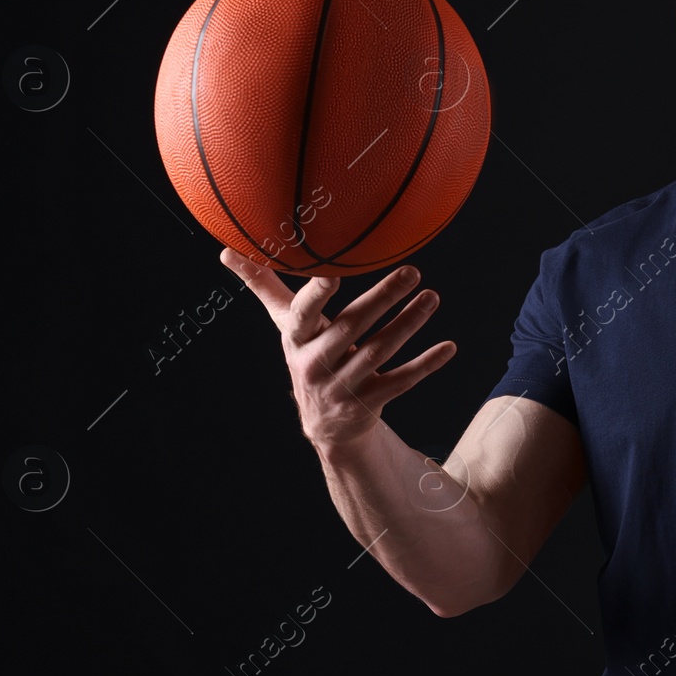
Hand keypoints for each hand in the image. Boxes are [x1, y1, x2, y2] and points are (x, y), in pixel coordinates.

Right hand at [220, 248, 456, 450]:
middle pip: (351, 328)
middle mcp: (317, 364)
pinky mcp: (370, 403)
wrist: (324, 423)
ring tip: (432, 297)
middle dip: (382, 299)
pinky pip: (401, 382)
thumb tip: (226, 252)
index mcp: (297, 340)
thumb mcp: (287, 325)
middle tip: (412, 271)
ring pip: (379, 352)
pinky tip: (449, 347)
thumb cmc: (308, 354)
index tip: (331, 275)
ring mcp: (344, 386)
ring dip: (409, 324)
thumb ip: (264, 287)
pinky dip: (426, 364)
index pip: (302, 316)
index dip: (316, 298)